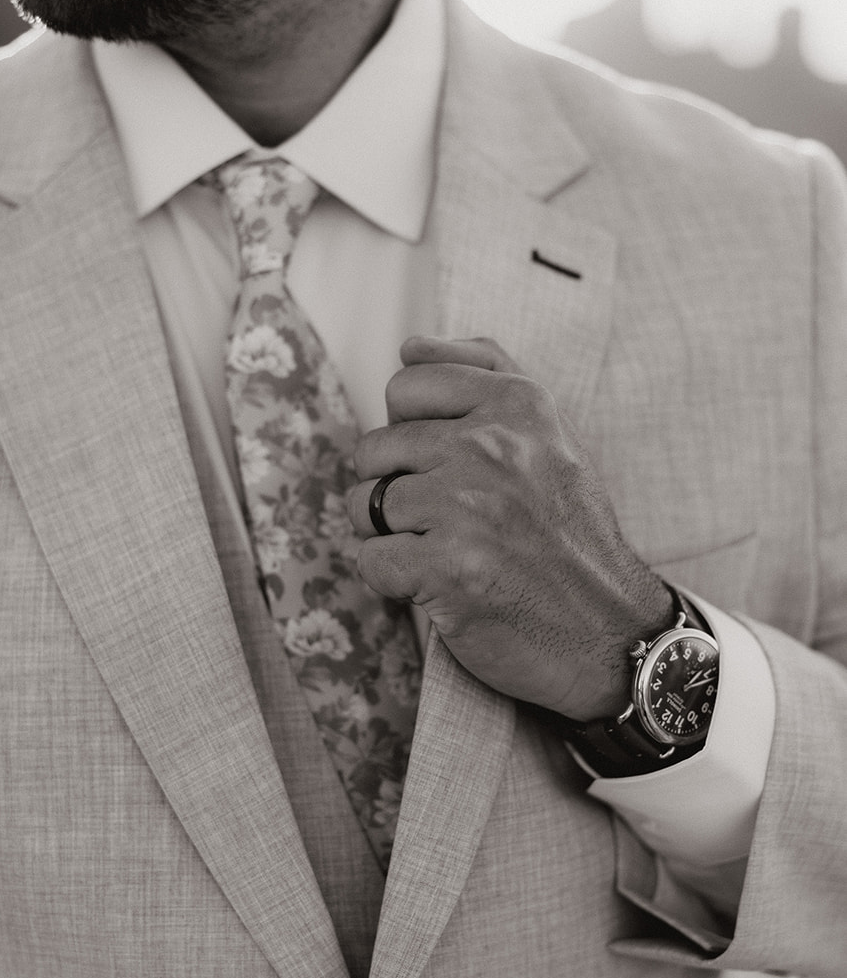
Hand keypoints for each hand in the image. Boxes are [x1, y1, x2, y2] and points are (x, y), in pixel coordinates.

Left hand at [347, 335, 671, 721]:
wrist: (611, 632)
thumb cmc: (570, 534)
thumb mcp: (550, 435)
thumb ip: (486, 374)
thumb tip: (410, 345)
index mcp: (517, 404)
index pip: (405, 387)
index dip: (413, 434)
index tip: (449, 467)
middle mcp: (492, 447)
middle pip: (376, 449)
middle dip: (397, 490)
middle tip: (453, 524)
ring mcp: (467, 508)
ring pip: (365, 506)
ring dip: (393, 538)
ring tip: (448, 554)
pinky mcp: (447, 570)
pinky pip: (371, 560)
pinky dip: (395, 582)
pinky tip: (441, 588)